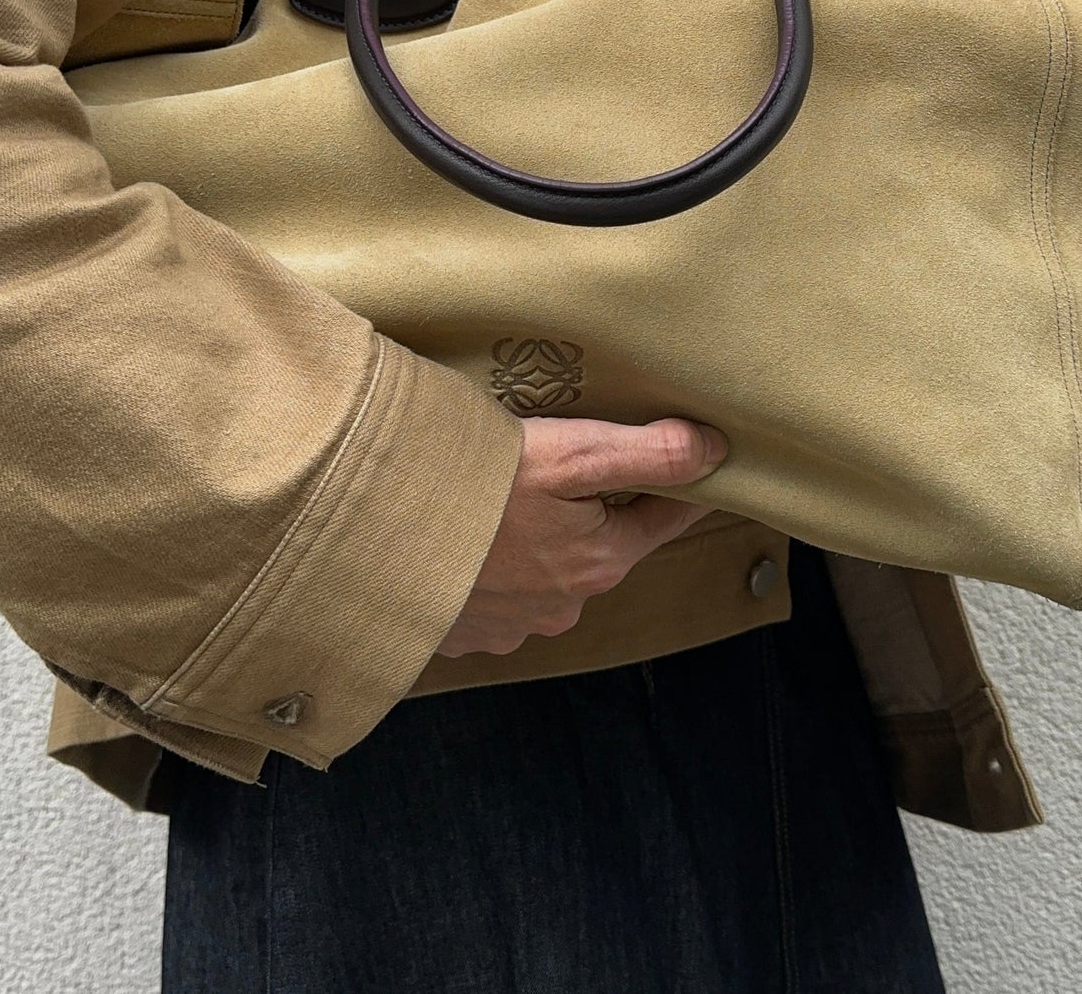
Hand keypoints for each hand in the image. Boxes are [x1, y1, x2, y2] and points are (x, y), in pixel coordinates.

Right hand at [436, 415, 723, 656]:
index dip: (676, 480)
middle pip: (602, 543)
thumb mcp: (568, 454)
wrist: (365, 533)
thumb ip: (646, 452)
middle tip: (568, 460)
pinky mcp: (462, 630)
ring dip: (538, 539)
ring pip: (547, 570)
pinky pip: (496, 591)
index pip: (665, 516)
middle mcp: (563, 605)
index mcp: (598, 562)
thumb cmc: (471, 487)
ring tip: (509, 495)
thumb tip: (716, 451)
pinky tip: (469, 531)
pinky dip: (491, 563)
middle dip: (595, 507)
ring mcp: (509, 625)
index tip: (690, 455)